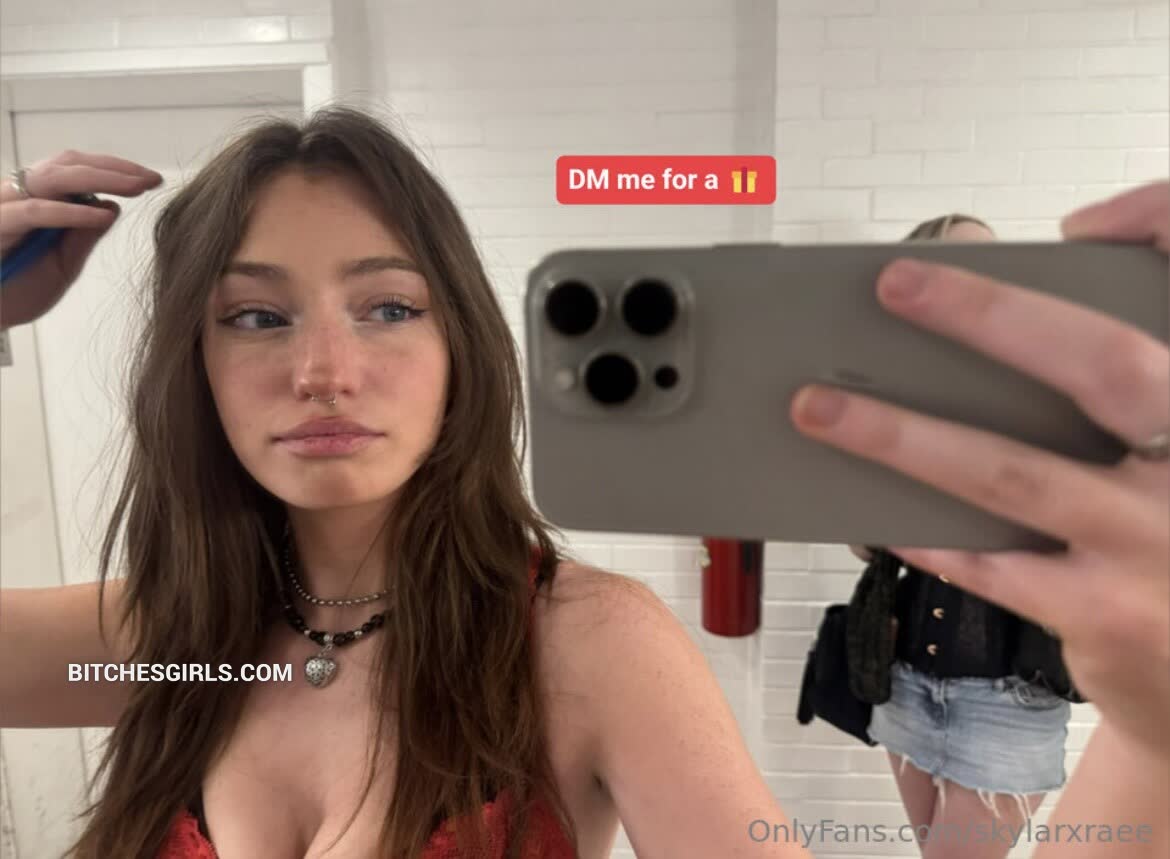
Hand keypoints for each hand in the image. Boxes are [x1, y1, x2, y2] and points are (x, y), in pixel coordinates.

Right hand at [0, 151, 161, 327]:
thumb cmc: (15, 291)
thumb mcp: (62, 264)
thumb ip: (84, 236)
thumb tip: (113, 206)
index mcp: (36, 199)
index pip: (78, 170)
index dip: (116, 170)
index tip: (152, 180)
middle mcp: (18, 194)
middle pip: (69, 165)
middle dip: (115, 169)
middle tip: (152, 179)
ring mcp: (4, 206)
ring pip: (53, 177)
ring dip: (100, 179)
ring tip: (136, 188)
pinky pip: (34, 212)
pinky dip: (71, 212)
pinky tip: (103, 214)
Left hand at [791, 180, 1169, 761]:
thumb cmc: (1164, 525)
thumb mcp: (1165, 440)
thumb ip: (1120, 366)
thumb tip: (1066, 252)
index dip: (1163, 227)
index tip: (1074, 222)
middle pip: (1103, 364)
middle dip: (991, 315)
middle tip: (896, 284)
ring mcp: (1159, 543)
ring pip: (1014, 471)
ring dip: (904, 435)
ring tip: (818, 406)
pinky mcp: (1111, 613)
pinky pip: (995, 565)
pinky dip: (927, 533)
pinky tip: (872, 512)